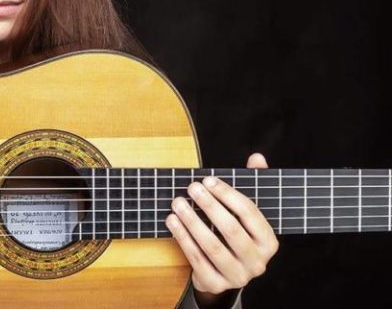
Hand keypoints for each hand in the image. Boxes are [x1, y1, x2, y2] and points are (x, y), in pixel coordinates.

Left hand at [165, 153, 278, 307]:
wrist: (224, 272)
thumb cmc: (234, 234)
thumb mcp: (245, 213)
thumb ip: (252, 185)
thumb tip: (257, 157)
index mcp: (269, 242)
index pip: (250, 214)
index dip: (228, 194)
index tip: (209, 179)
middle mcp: (258, 262)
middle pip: (232, 230)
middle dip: (210, 206)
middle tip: (192, 187)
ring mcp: (238, 276)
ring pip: (212, 246)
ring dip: (192, 222)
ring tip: (177, 203)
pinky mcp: (217, 284)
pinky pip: (197, 259)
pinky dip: (183, 239)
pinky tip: (173, 222)